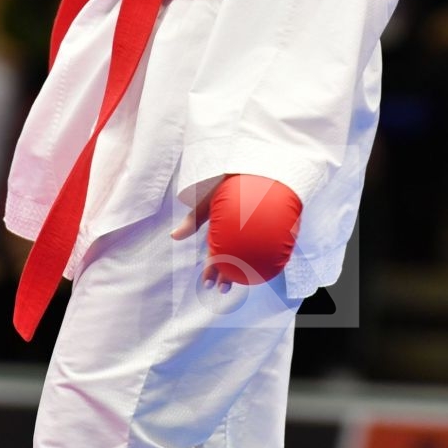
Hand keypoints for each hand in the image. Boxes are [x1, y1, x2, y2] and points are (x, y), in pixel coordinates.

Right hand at [170, 174, 300, 293]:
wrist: (252, 157)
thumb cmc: (225, 176)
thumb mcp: (206, 197)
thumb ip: (192, 218)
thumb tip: (173, 237)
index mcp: (222, 223)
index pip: (215, 251)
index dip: (211, 268)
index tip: (208, 284)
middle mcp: (236, 226)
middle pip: (231, 254)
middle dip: (226, 272)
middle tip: (224, 290)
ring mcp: (254, 223)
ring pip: (248, 250)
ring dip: (244, 267)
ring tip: (243, 282)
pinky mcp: (274, 217)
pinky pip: (268, 239)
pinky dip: (267, 252)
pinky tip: (268, 265)